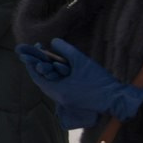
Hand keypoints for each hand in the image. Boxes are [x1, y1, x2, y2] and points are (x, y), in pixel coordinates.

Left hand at [18, 39, 142, 129]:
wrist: (115, 98)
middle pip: (42, 82)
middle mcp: (59, 98)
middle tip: (34, 54)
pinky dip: (55, 78)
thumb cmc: (99, 80)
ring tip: (44, 59)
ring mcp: (66, 101)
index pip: (37, 77)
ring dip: (46, 73)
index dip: (31, 64)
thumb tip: (54, 41)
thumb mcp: (81, 61)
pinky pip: (58, 88)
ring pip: (50, 85)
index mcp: (58, 91)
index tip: (27, 54)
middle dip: (37, 67)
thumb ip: (66, 50)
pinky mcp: (72, 101)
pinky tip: (57, 68)